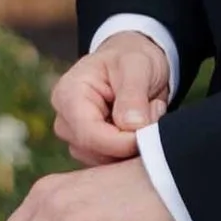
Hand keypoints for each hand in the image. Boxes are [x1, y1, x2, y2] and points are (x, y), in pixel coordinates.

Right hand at [53, 32, 172, 166]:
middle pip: (94, 151)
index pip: (89, 134)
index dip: (121, 141)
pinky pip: (111, 162)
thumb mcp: (137, 66)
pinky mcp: (90, 148)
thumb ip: (133, 95)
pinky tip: (140, 127)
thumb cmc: (131, 58)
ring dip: (132, 145)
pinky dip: (130, 150)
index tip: (149, 131)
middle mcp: (65, 119)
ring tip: (149, 112)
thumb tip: (131, 125)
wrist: (133, 62)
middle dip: (130, 140)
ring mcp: (75, 136)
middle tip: (155, 111)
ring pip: (104, 160)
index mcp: (68, 95)